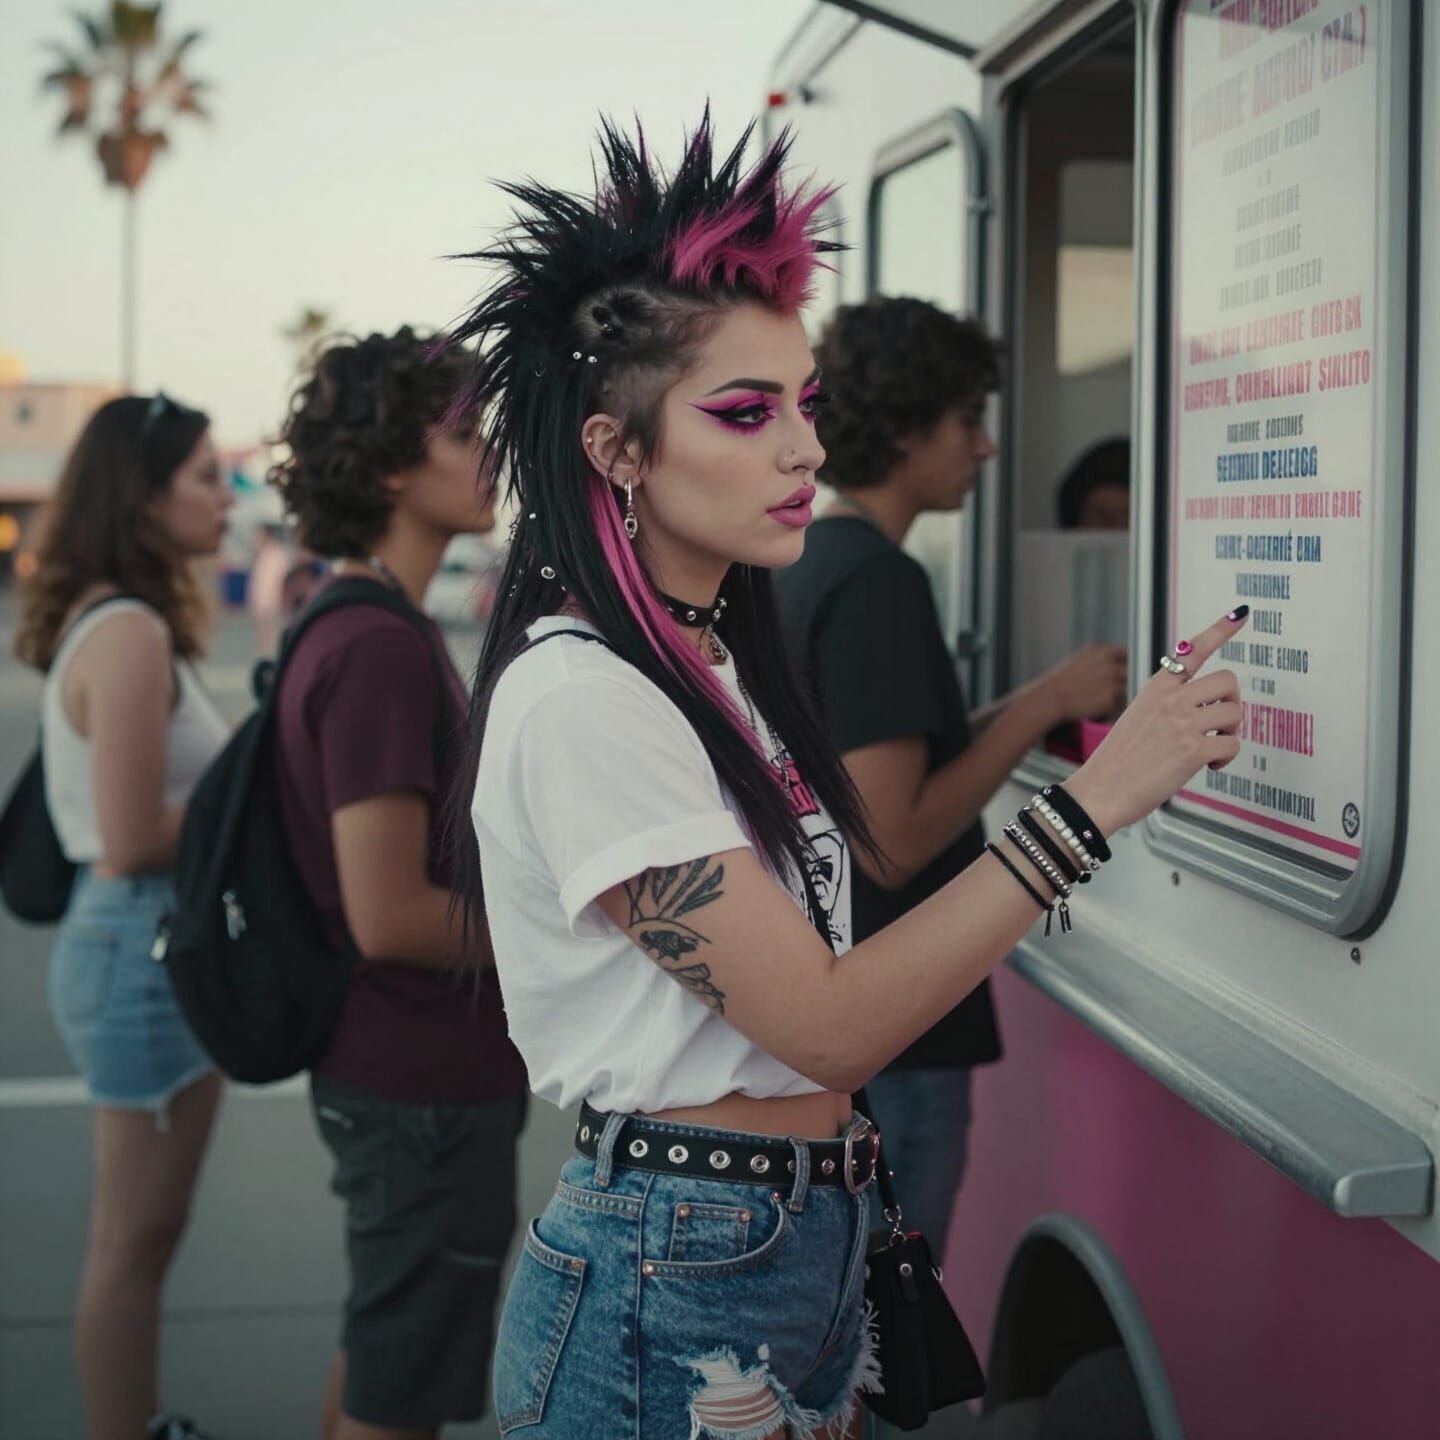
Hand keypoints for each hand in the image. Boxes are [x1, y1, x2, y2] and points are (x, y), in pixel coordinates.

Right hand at [1035, 643, 1128, 724]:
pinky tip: (1095, 706)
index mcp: (1101, 650)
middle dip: (1124, 681)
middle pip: (1131, 671)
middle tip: (1111, 690)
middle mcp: (1109, 662)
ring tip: (1097, 699)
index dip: (1126, 665)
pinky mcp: (1112, 697)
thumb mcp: (1081, 661)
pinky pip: (1121, 703)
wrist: (1051, 698)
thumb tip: (1121, 667)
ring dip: (1119, 695)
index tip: (1123, 673)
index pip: (1127, 654)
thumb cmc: (1062, 683)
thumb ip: (1102, 661)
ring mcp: (1112, 679)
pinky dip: (1112, 707)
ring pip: (1128, 688)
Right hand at [1065, 609, 1247, 835]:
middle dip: (1233, 703)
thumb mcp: (1138, 718)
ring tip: (1212, 748)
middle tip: (1221, 723)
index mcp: (1156, 688)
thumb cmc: (1118, 761)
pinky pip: (1232, 744)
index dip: (1221, 629)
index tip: (1241, 614)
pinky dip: (1226, 758)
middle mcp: (1170, 699)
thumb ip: (1167, 705)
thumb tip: (1204, 706)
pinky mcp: (1192, 750)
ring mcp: (1182, 723)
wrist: (1100, 791)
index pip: (1192, 649)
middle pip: (1227, 681)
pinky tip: (1209, 766)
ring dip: (1230, 733)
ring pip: (1234, 713)